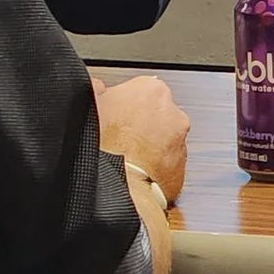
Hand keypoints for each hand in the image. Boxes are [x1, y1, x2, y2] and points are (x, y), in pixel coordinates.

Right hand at [94, 74, 188, 204]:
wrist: (121, 185)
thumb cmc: (106, 145)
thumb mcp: (91, 105)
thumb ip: (97, 90)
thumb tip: (97, 88)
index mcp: (152, 90)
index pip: (140, 89)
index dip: (123, 103)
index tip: (113, 114)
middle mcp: (173, 114)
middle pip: (157, 114)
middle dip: (142, 124)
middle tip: (119, 136)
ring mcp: (180, 143)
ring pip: (165, 140)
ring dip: (150, 147)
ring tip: (126, 158)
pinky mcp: (182, 169)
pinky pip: (168, 164)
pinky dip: (156, 168)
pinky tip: (136, 173)